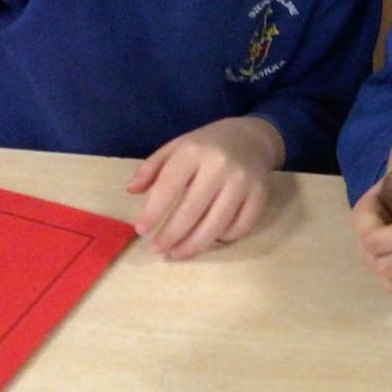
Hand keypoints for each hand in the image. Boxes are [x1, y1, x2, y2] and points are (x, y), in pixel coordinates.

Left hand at [126, 117, 283, 258]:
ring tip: (178, 253)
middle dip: (172, 235)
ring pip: (216, 224)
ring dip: (194, 245)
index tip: (141, 230)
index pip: (169, 186)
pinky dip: (224, 238)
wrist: (252, 137)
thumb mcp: (177, 147)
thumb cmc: (207, 146)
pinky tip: (209, 239)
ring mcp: (243, 181)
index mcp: (194, 151)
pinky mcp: (260, 195)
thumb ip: (151, 168)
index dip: (153, 212)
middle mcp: (220, 166)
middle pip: (192, 211)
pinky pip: (241, 226)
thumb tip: (131, 191)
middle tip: (158, 250)